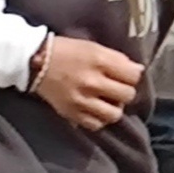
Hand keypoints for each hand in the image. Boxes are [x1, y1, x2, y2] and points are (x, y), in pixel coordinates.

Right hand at [28, 32, 146, 131]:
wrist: (34, 61)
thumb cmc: (67, 51)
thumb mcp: (94, 47)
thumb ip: (118, 59)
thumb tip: (139, 70)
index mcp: (99, 61)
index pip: (133, 76)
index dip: (132, 76)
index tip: (125, 76)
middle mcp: (92, 82)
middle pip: (127, 95)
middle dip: (125, 92)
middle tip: (116, 88)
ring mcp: (81, 100)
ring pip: (114, 114)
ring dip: (114, 108)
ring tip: (107, 101)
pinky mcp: (70, 113)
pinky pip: (95, 124)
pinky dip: (99, 119)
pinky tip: (95, 110)